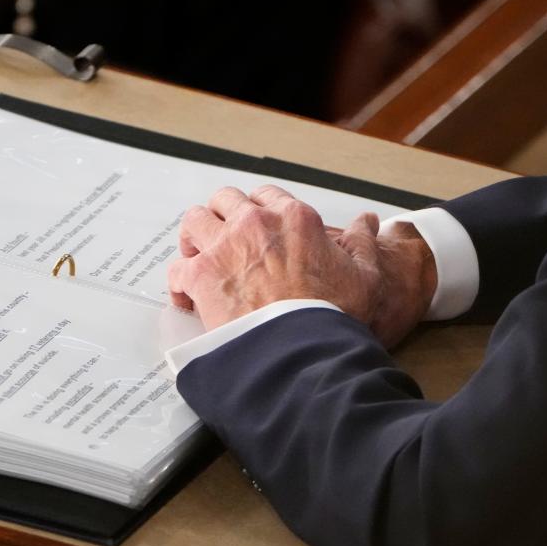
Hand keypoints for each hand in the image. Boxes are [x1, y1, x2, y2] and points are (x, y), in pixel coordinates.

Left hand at [168, 186, 435, 346]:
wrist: (304, 349)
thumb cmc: (335, 316)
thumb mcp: (366, 275)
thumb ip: (364, 244)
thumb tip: (369, 223)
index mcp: (294, 219)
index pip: (266, 196)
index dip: (258, 210)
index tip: (256, 227)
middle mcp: (255, 224)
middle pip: (224, 201)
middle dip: (221, 217)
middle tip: (223, 240)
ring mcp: (224, 248)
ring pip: (194, 222)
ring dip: (194, 239)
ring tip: (198, 259)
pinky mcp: (201, 276)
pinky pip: (177, 269)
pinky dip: (178, 283)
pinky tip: (187, 298)